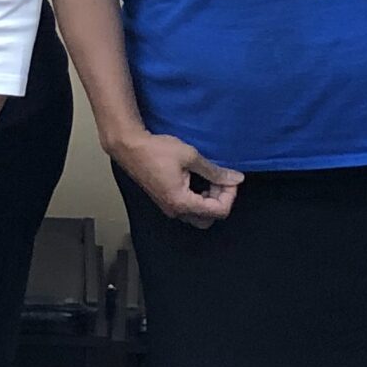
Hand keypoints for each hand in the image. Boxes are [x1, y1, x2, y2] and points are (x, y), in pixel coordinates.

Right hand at [109, 129, 242, 227]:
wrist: (130, 148)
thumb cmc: (157, 150)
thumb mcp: (190, 157)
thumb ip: (215, 171)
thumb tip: (236, 179)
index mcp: (182, 202)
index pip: (218, 211)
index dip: (230, 195)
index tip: (229, 177)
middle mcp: (176, 211)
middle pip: (209, 219)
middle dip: (220, 200)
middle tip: (220, 180)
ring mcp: (169, 208)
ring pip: (199, 215)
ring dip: (209, 200)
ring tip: (209, 178)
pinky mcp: (165, 202)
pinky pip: (189, 209)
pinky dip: (198, 198)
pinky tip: (197, 179)